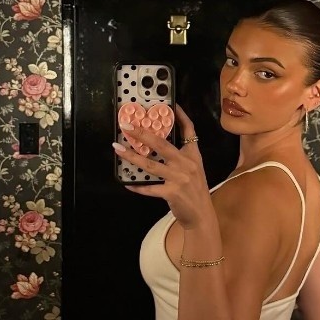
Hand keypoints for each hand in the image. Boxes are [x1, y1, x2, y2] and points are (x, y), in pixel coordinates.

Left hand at [112, 104, 214, 229]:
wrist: (201, 215)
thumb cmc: (195, 191)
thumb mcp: (195, 169)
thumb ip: (182, 156)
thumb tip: (160, 144)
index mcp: (193, 156)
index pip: (189, 130)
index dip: (180, 116)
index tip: (171, 104)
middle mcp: (186, 164)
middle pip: (161, 144)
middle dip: (142, 133)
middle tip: (126, 126)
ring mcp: (179, 178)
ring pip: (150, 165)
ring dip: (131, 156)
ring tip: (118, 149)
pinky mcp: (171, 193)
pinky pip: (149, 188)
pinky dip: (137, 186)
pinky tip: (127, 183)